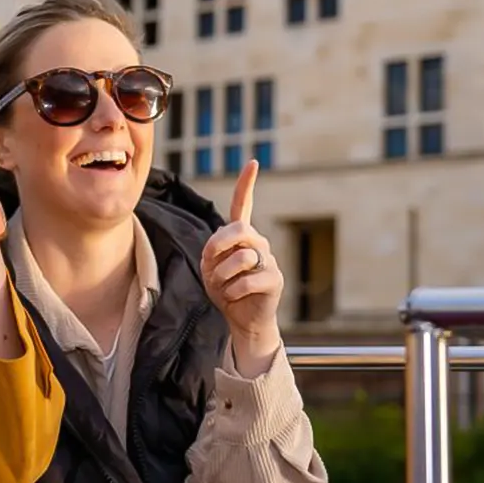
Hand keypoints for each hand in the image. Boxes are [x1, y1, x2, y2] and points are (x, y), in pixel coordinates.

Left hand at [200, 160, 283, 371]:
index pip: (243, 205)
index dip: (246, 184)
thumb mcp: (210, 270)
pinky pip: (245, 281)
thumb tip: (223, 251)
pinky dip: (231, 292)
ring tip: (222, 287)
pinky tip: (234, 297)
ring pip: (240, 258)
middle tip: (209, 262)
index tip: (253, 162)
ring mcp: (269, 260)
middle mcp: (258, 243)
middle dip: (217, 244)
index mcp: (241, 236)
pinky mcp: (274, 280)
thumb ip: (212, 254)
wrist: (243, 320)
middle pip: (239, 228)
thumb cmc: (225, 291)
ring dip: (221, 276)